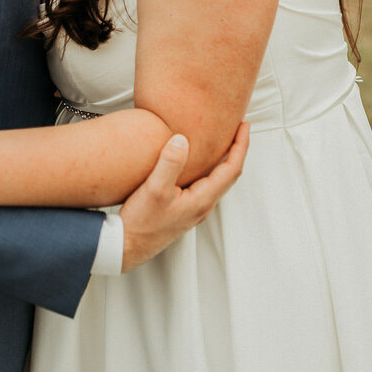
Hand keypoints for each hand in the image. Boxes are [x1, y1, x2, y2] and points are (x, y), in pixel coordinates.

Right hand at [119, 122, 248, 271]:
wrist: (128, 246)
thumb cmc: (142, 223)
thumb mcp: (154, 189)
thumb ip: (170, 163)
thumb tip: (182, 139)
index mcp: (202, 200)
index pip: (231, 169)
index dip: (240, 145)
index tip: (244, 126)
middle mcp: (203, 205)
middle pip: (229, 174)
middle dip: (236, 150)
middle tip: (238, 129)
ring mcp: (194, 208)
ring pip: (217, 179)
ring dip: (224, 159)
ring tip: (222, 140)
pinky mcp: (183, 208)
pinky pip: (204, 183)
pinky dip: (208, 167)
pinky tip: (196, 161)